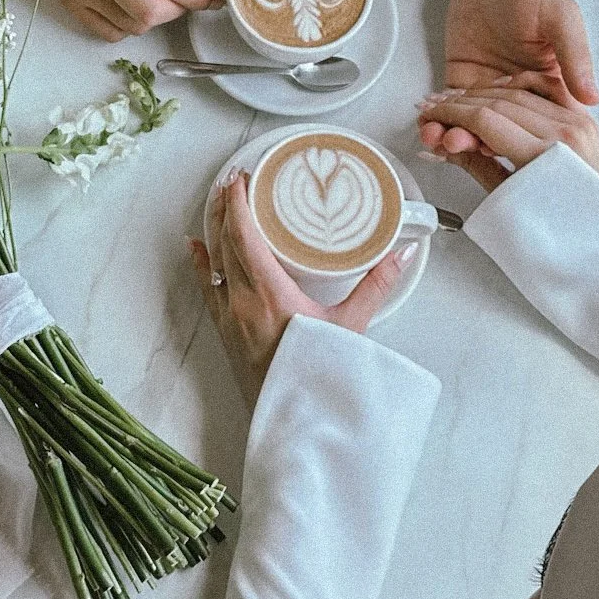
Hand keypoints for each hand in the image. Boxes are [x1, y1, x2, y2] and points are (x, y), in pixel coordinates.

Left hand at [188, 173, 407, 410]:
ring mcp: (230, 318)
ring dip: (214, 229)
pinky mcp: (226, 333)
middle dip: (225, 207)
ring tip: (219, 202)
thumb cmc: (321, 375)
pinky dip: (203, 263)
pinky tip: (197, 247)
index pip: (244, 236)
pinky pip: (207, 288)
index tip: (242, 179)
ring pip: (214, 262)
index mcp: (270, 294)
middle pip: (224, 242)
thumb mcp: (352, 326)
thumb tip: (401, 254)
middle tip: (233, 181)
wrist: (297, 419)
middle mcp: (242, 302)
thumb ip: (376, 286)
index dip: (239, 204)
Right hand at [415, 80, 598, 193]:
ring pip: (520, 93)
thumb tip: (442, 144)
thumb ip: (476, 165)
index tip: (431, 116)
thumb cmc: (560, 230)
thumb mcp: (510, 200)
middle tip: (435, 108)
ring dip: (483, 93)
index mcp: (546, 155)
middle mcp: (565, 132)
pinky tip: (495, 89)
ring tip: (457, 100)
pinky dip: (517, 87)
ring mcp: (578, 122)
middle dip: (461, 102)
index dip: (452, 115)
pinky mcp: (583, 119)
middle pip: (500, 102)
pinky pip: (546, 91)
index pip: (486, 120)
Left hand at [421, 0, 598, 159]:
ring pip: (472, 127)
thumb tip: (592, 97)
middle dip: (477, 142)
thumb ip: (575, 56)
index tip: (499, 149)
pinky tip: (426, 125)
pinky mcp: (461, 84)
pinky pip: (450, 110)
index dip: (520, 144)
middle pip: (501, 134)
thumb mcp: (561, 18)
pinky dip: (437, 121)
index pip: (540, 129)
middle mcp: (519, 98)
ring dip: (454, 136)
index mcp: (552, 89)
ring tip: (436, 137)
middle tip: (458, 142)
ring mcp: (488, 94)